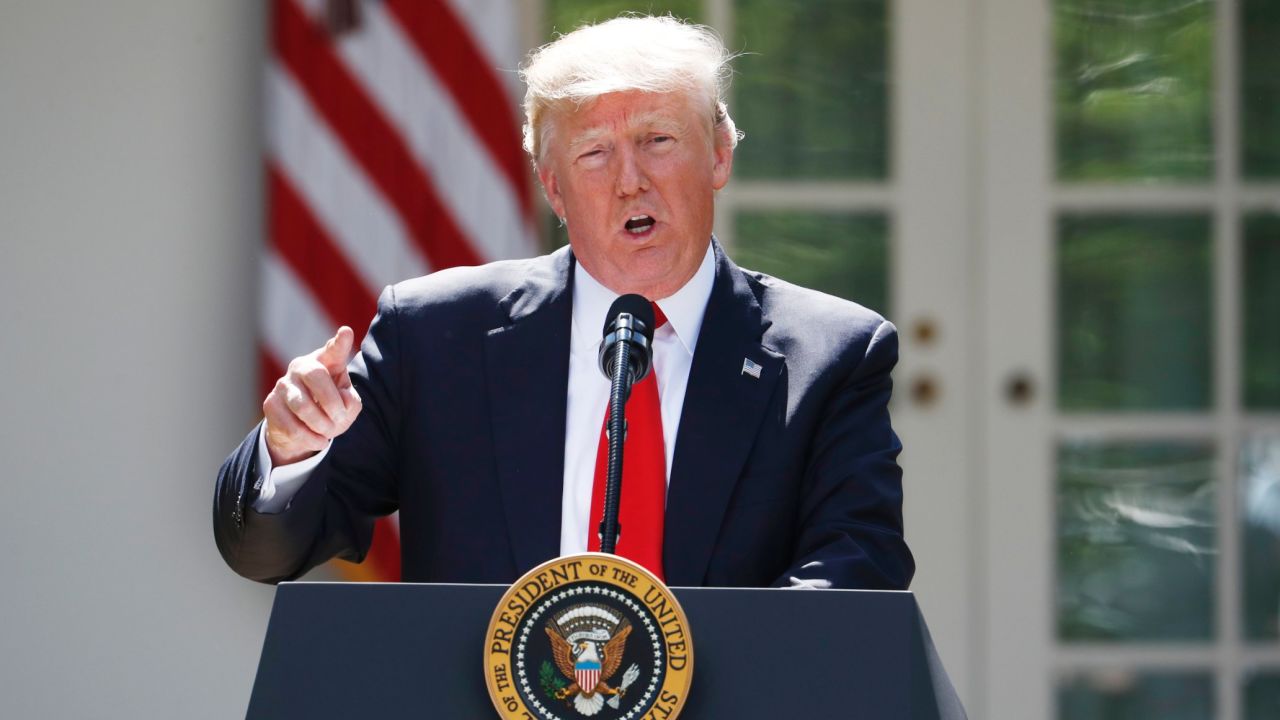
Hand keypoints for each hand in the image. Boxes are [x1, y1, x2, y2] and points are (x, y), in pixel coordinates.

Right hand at [262, 326, 361, 465]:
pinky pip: (292, 425)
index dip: (340, 342)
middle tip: (339, 418)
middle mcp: (302, 366)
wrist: (302, 429)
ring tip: (329, 432)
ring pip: (302, 405)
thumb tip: (343, 401)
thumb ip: (351, 402)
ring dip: (321, 424)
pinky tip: (319, 440)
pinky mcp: (270, 404)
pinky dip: (310, 438)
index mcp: (325, 362)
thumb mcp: (347, 406)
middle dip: (331, 402)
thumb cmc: (330, 409)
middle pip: (315, 375)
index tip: (346, 333)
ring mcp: (283, 384)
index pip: (333, 350)